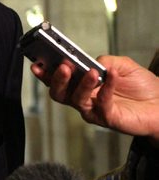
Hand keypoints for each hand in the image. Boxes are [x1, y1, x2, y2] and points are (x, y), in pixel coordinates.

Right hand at [31, 55, 158, 143]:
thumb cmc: (141, 86)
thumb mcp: (121, 65)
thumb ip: (103, 61)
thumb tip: (90, 62)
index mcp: (82, 84)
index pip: (57, 79)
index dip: (45, 72)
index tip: (37, 62)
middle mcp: (84, 98)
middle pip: (59, 93)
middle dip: (56, 80)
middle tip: (63, 66)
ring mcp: (93, 110)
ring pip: (76, 100)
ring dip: (81, 84)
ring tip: (90, 72)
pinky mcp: (107, 118)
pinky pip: (102, 103)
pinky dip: (106, 87)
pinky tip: (111, 75)